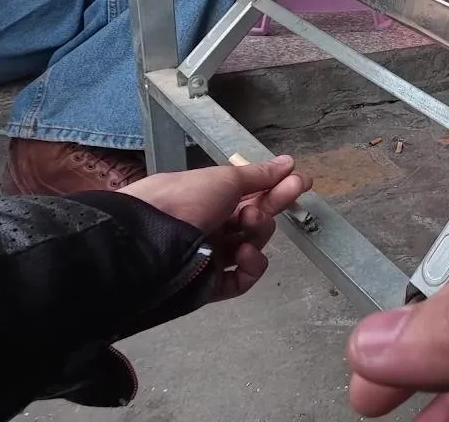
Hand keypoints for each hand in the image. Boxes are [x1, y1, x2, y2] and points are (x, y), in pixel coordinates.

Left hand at [119, 155, 310, 300]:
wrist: (148, 240)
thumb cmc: (184, 200)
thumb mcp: (224, 178)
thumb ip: (259, 175)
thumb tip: (288, 163)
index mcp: (208, 198)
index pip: (250, 193)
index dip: (275, 187)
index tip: (300, 181)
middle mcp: (209, 226)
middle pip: (254, 219)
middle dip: (272, 205)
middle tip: (290, 193)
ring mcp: (210, 256)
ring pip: (251, 246)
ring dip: (259, 233)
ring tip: (250, 223)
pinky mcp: (210, 284)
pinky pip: (240, 279)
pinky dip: (251, 267)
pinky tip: (246, 254)